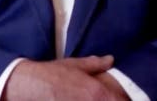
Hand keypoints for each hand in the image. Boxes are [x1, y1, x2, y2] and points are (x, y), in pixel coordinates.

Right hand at [2, 55, 123, 100]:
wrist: (31, 85)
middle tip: (109, 97)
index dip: (124, 100)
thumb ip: (95, 64)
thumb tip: (110, 59)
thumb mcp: (74, 65)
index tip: (123, 98)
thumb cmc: (52, 74)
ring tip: (93, 98)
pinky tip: (82, 100)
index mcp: (98, 92)